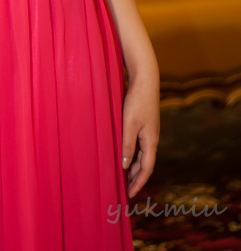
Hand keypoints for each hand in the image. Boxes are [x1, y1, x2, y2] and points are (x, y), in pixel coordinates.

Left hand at [121, 73, 159, 197]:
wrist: (145, 79)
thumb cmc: (137, 101)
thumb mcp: (129, 124)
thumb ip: (127, 145)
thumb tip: (124, 165)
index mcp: (151, 141)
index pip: (146, 168)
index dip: (138, 183)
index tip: (130, 194)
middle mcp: (151, 138)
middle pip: (144, 163)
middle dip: (135, 177)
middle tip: (124, 188)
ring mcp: (148, 130)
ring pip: (141, 154)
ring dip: (132, 165)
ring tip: (122, 175)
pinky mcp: (143, 123)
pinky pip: (138, 144)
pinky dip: (131, 152)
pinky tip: (122, 151)